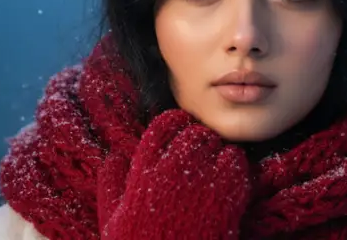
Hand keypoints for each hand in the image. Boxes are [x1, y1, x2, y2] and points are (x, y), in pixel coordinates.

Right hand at [103, 109, 249, 239]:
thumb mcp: (114, 221)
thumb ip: (111, 185)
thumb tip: (113, 156)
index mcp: (144, 172)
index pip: (164, 126)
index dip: (176, 124)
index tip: (182, 130)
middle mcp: (172, 170)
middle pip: (193, 132)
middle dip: (199, 139)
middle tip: (202, 154)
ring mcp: (200, 182)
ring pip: (216, 143)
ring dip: (217, 151)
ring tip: (216, 168)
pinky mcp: (225, 197)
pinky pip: (235, 162)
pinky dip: (235, 166)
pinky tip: (231, 181)